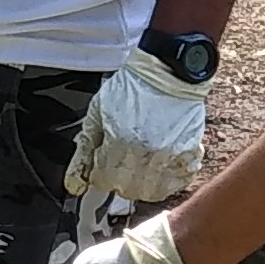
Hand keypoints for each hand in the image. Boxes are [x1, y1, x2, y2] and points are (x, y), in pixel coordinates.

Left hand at [67, 46, 210, 203]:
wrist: (166, 71)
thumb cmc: (131, 88)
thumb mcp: (97, 113)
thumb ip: (85, 150)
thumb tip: (75, 183)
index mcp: (120, 140)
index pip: (104, 181)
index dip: (99, 175)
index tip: (101, 165)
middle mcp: (146, 151)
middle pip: (128, 190)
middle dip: (119, 181)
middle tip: (119, 163)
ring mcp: (170, 153)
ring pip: (153, 192)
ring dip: (143, 184)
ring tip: (139, 166)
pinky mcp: (189, 151)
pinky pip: (179, 180)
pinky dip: (170, 179)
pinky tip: (161, 166)